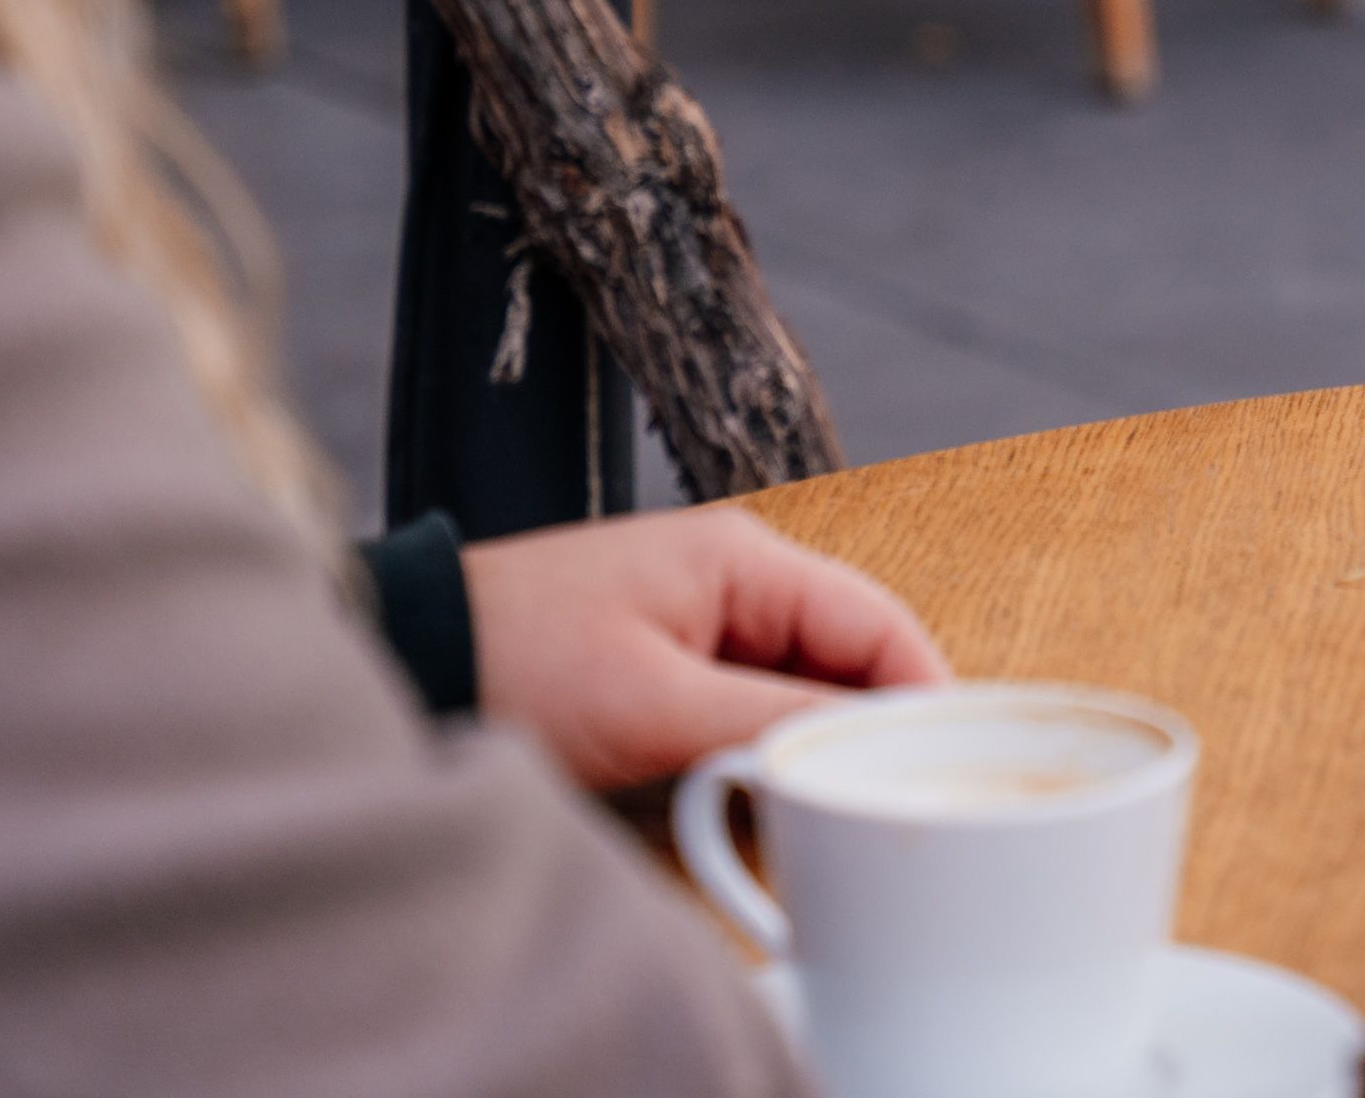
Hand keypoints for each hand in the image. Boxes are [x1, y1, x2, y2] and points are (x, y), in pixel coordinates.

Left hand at [460, 505, 950, 792]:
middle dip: (880, 726)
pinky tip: (784, 795)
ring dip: (825, 741)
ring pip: (807, 685)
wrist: (407, 655)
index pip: (878, 624)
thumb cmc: (516, 659)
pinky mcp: (673, 661)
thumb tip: (870, 751)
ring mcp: (705, 618)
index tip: (958, 767)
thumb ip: (772, 724)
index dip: (927, 695)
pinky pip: (757, 703)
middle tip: (906, 801)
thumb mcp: (654, 704)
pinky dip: (777, 747)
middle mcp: (738, 577)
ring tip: (850, 806)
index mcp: (745, 559)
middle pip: (852, 656)